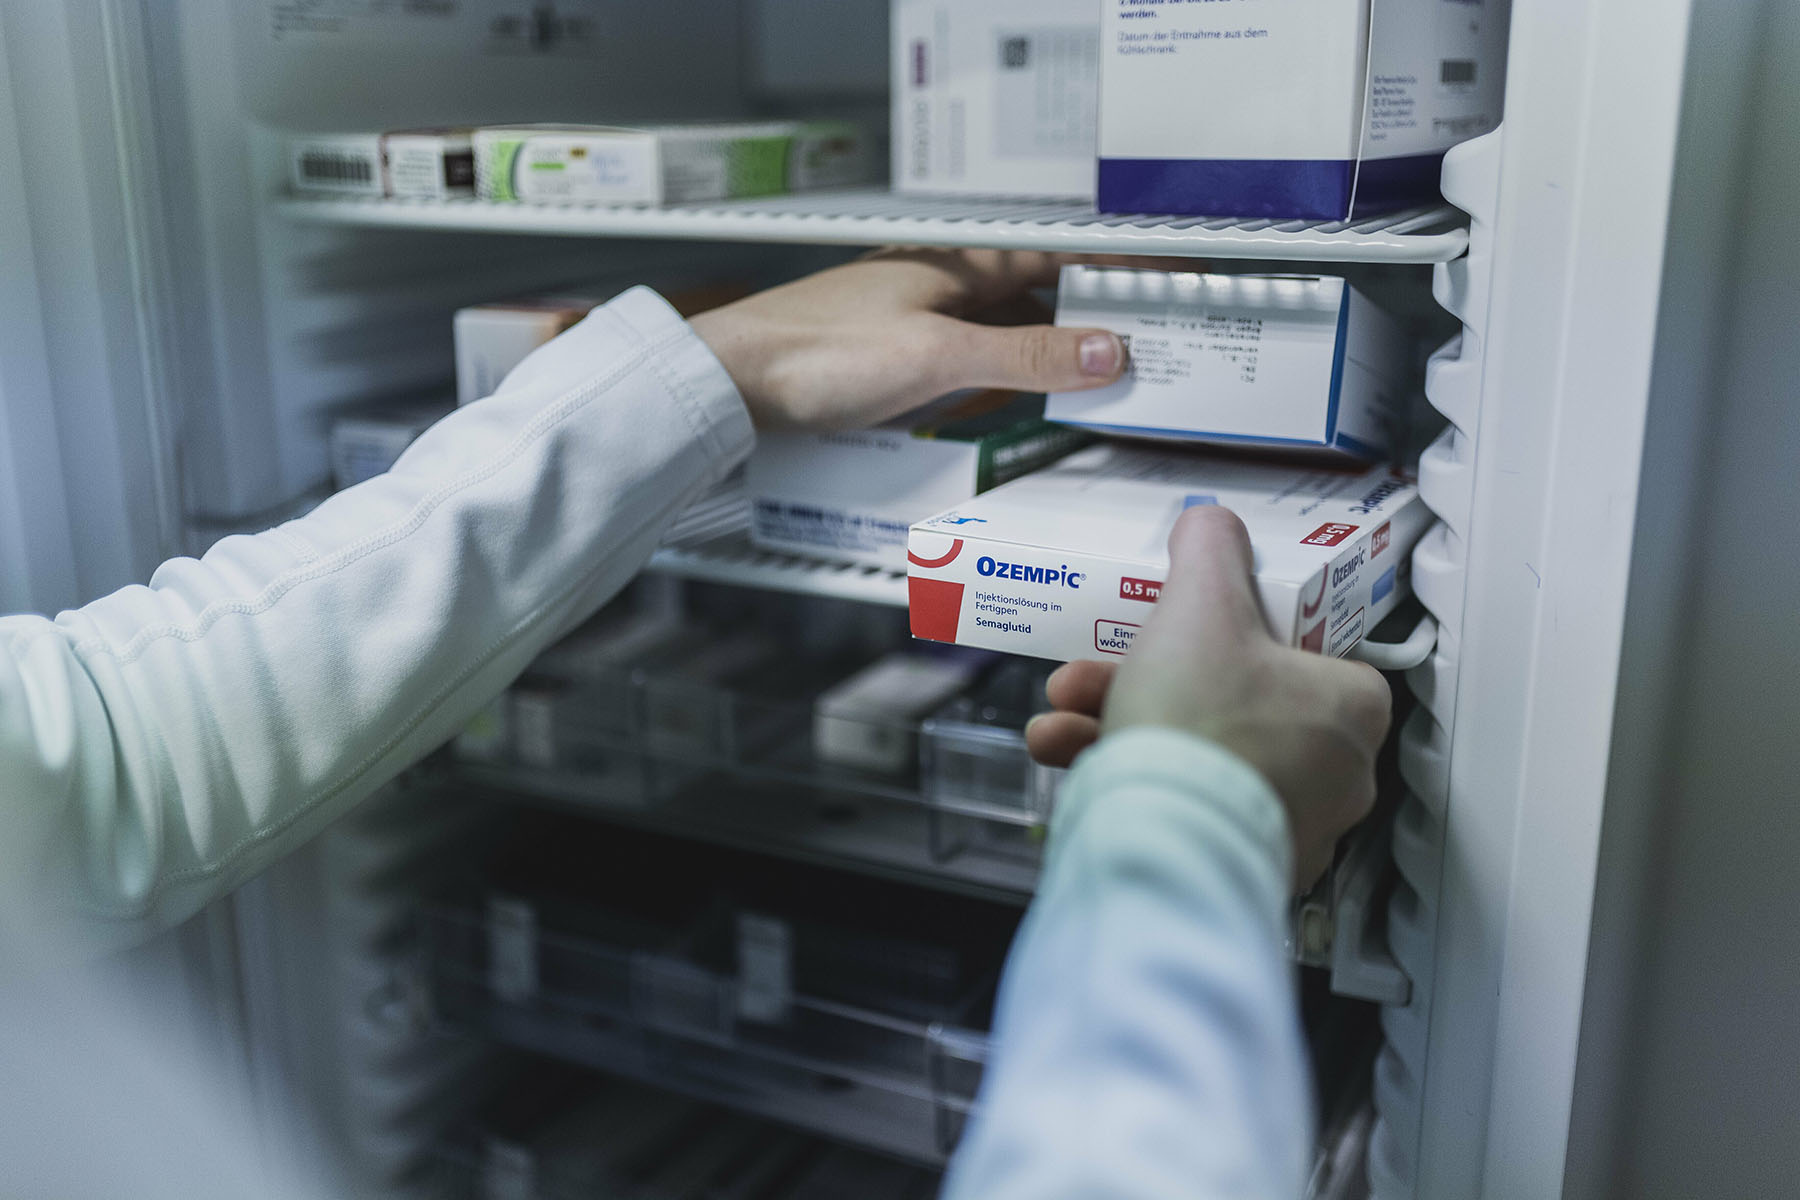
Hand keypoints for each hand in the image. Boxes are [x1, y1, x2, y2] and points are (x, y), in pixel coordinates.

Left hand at [689, 248, 1131, 429]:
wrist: (732, 381)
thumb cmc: (817, 355)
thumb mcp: (939, 357)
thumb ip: (1024, 354)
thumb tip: (1104, 348)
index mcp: (956, 265)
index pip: (1057, 258)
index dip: (1112, 274)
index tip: (1161, 291)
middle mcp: (937, 281)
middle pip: (1032, 295)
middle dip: (1083, 322)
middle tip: (1132, 355)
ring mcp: (911, 316)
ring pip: (998, 328)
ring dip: (1040, 353)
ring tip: (1085, 385)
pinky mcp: (887, 352)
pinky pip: (963, 356)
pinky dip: (996, 375)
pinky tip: (1005, 400)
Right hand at [1025, 507, 1391, 889]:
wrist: (1163, 840)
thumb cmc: (1200, 724)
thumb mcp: (1200, 606)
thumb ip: (1209, 551)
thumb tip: (1212, 521)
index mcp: (1352, 709)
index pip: (1306, 656)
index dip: (1238, 636)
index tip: (1187, 632)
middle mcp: (1338, 777)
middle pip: (1231, 705)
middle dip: (1144, 682)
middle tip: (1095, 672)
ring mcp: (1292, 830)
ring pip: (1198, 758)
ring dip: (1117, 727)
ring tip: (1061, 717)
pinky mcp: (1240, 866)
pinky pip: (1182, 808)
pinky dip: (1127, 779)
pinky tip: (1066, 757)